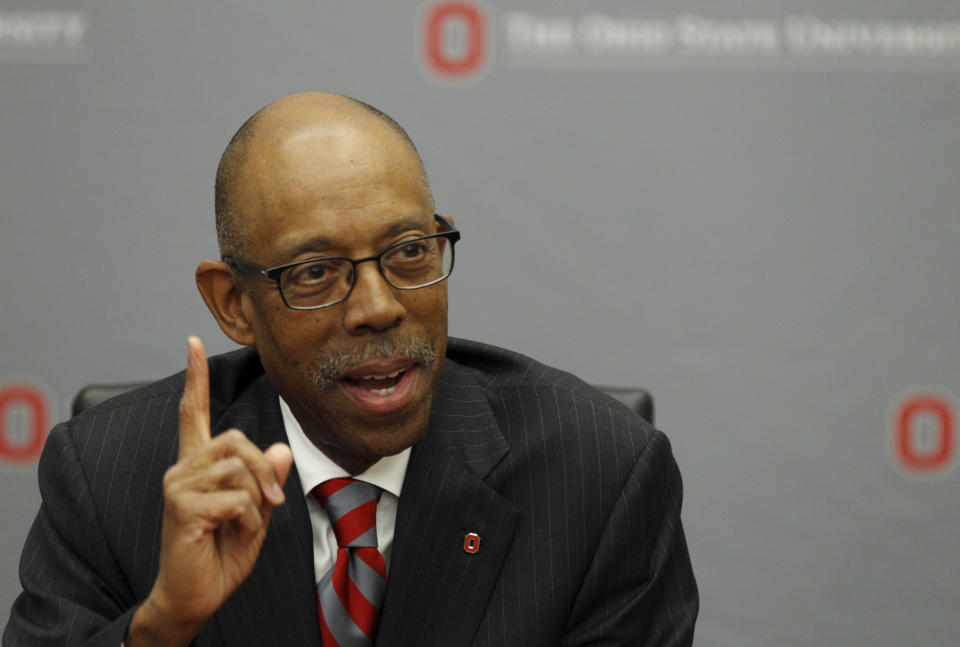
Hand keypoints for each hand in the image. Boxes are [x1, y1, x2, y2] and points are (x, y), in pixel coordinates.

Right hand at [127, 337, 292, 646]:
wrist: (196, 595)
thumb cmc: (222, 553)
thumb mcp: (256, 511)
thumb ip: (266, 480)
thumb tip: (281, 448)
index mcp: (197, 464)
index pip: (192, 412)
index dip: (196, 377)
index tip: (193, 342)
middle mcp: (182, 468)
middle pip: (236, 439)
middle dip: (265, 471)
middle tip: (273, 503)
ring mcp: (178, 486)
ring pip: (239, 467)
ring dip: (258, 500)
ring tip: (248, 525)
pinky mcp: (182, 507)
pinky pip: (236, 497)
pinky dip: (250, 520)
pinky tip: (238, 536)